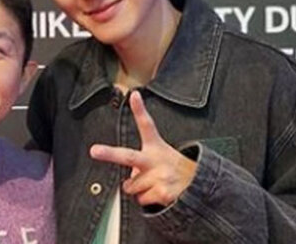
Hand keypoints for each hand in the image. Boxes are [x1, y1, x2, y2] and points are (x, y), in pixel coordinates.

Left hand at [90, 91, 195, 206]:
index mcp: (156, 147)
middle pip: (129, 156)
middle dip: (109, 154)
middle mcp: (156, 160)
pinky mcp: (163, 193)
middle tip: (94, 151)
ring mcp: (159, 177)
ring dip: (138, 189)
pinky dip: (146, 200)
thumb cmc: (174, 169)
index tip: (134, 96)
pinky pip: (140, 200)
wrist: (201, 187)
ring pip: (131, 187)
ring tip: (153, 184)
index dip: (140, 110)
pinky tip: (158, 193)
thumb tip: (128, 176)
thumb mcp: (162, 155)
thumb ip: (142, 160)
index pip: (147, 125)